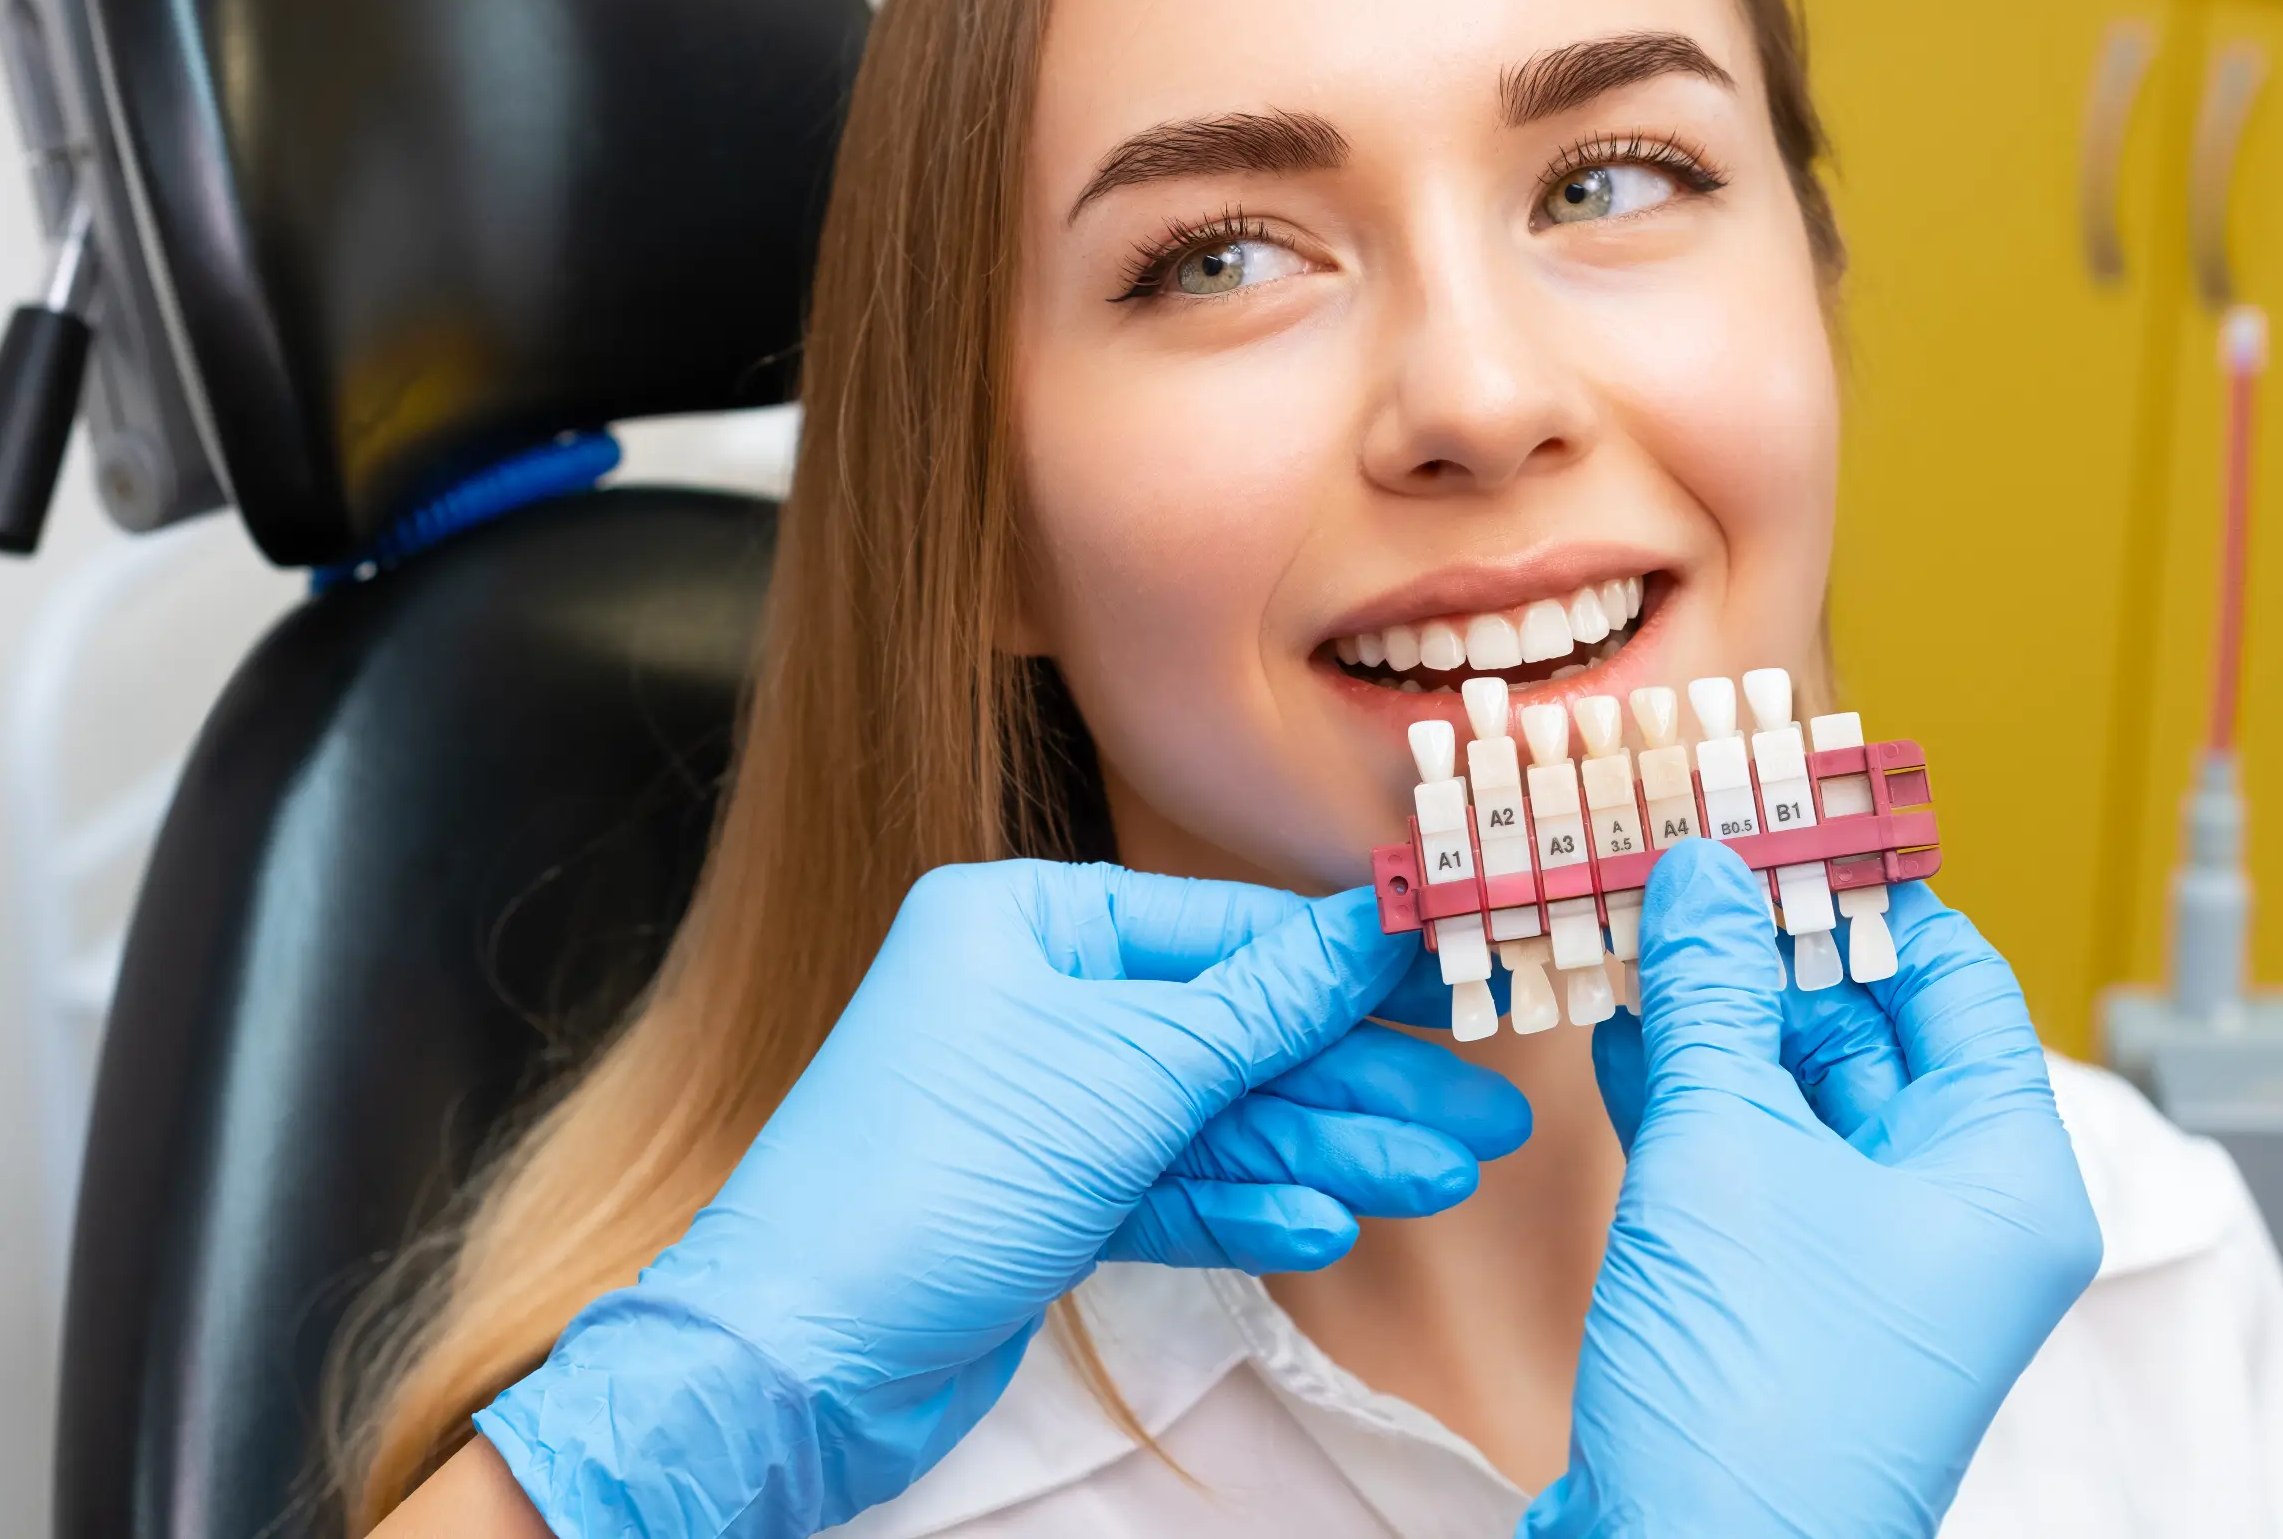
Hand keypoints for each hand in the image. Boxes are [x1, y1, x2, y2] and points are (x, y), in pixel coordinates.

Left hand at [480, 859, 1528, 1538]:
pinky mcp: (1042, 1203)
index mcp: (1024, 922)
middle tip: (1485, 1118)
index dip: (1347, 963)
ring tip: (1439, 1177)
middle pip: (1232, 1032)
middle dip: (1357, 1080)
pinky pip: (1170, 1190)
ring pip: (1213, 1120)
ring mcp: (1037, 1106)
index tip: (1459, 976)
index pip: (1224, 928)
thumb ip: (1260, 1006)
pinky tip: (1329, 1223)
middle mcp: (1029, 999)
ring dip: (1324, 1150)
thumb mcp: (1123, 1075)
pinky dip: (1246, 1207)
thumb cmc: (925, 1183)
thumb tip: (1371, 924)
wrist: (797, 1361)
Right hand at [1528, 841, 2101, 1538]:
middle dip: (1760, 938)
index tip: (1779, 806)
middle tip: (1676, 849)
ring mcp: (1861, 1254)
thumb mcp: (1725, 1155)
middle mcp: (1949, 1209)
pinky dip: (1678, 1080)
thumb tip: (1705, 873)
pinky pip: (1740, 1148)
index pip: (1951, 975)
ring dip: (1705, 1005)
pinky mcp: (1776, 1287)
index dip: (1864, 883)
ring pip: (1786, 1083)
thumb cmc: (1759, 1398)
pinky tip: (1608, 1014)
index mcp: (2001, 1173)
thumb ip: (1710, 1000)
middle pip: (1863, 1022)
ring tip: (1625, 912)